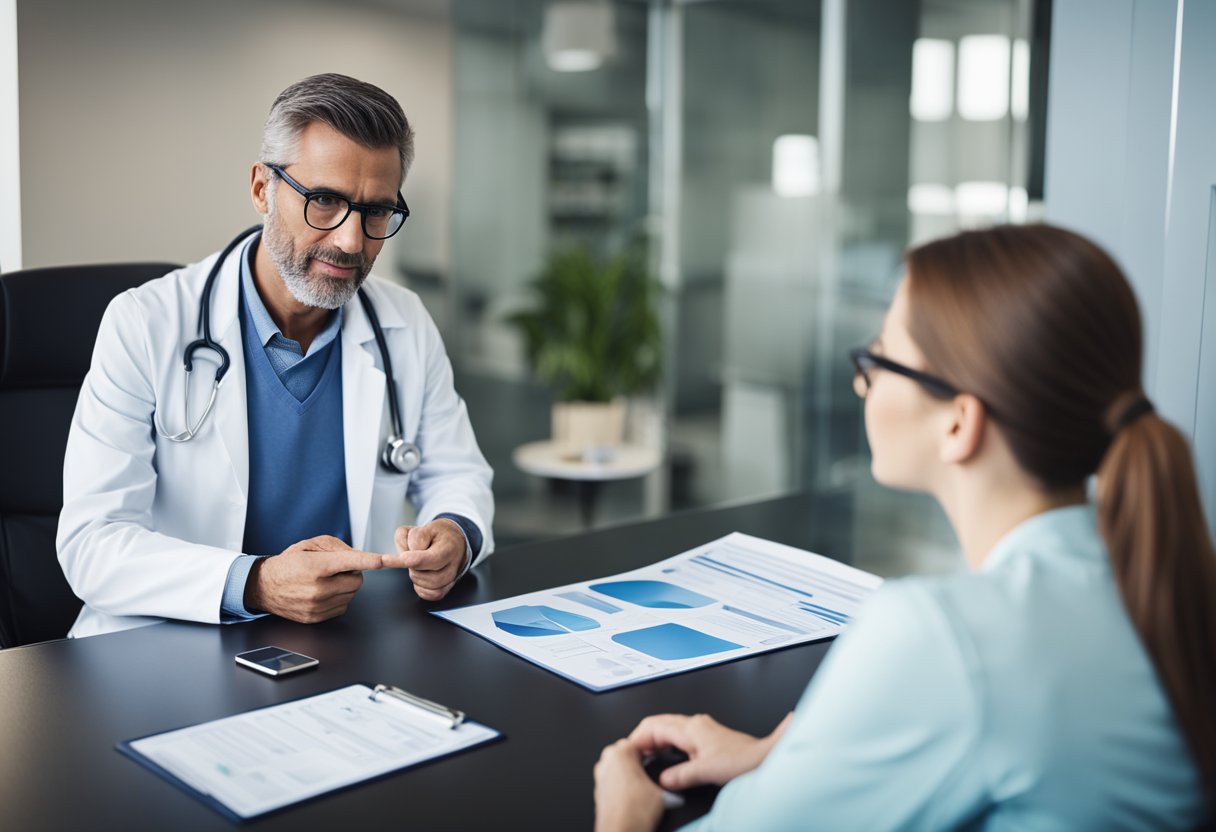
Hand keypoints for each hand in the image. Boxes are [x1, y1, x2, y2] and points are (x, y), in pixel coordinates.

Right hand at [245, 535, 383, 623]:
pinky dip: (338, 599)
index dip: (369, 561)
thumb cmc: (288, 564)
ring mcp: (317, 606)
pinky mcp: (316, 618)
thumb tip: (358, 556)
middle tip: (337, 570)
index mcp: (315, 566)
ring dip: (345, 587)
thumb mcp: (309, 545)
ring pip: (351, 596)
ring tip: (325, 581)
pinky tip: (323, 593)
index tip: (384, 560)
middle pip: (357, 582)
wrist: (263, 586)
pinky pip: (342, 607)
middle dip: (352, 574)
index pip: (349, 563)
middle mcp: (317, 588)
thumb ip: (336, 547)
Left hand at [381, 519, 467, 601]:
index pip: (431, 559)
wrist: (454, 542)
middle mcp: (453, 565)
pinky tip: (420, 575)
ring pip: (427, 587)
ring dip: (416, 575)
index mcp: (448, 547)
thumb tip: (405, 556)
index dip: (412, 560)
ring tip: (418, 564)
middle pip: (425, 575)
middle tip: (412, 554)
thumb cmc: (436, 535)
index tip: (397, 558)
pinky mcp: (446, 588)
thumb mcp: (422, 528)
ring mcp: (451, 578)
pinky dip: (420, 587)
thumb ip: (412, 538)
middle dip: (412, 565)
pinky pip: (429, 595)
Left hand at [593, 739, 663, 831]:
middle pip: (628, 753)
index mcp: (620, 752)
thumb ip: (664, 775)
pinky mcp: (599, 790)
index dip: (653, 751)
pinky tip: (635, 798)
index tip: (659, 759)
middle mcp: (606, 761)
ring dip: (631, 774)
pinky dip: (623, 786)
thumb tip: (672, 779)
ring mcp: (600, 776)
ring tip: (645, 789)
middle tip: (653, 775)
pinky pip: (614, 780)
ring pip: (620, 767)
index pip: (640, 741)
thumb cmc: (636, 812)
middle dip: (640, 762)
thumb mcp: (661, 788)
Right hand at [627, 712, 793, 790]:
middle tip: (634, 754)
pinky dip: (667, 743)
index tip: (630, 751)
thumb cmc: (742, 760)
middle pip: (659, 723)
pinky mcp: (707, 736)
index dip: (637, 738)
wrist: (764, 757)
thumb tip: (663, 780)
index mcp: (691, 728)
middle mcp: (695, 724)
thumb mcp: (705, 771)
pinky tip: (668, 755)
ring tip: (647, 756)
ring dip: (655, 740)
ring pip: (669, 728)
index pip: (654, 726)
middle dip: (643, 737)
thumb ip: (680, 776)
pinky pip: (679, 735)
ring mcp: (702, 728)